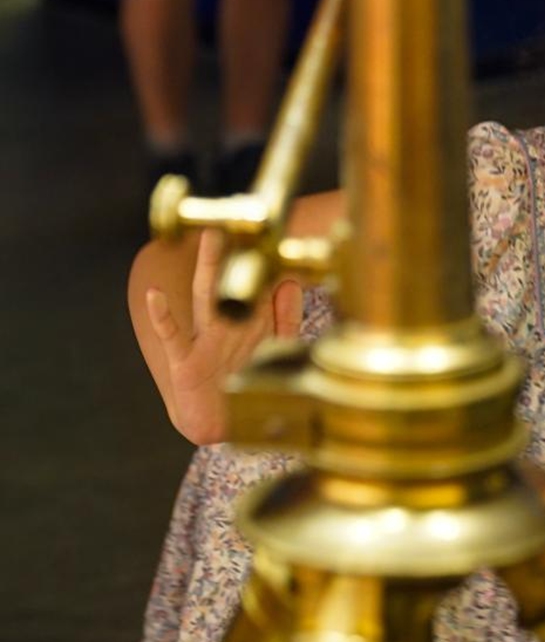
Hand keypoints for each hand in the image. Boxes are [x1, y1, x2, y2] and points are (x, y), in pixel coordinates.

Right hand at [145, 230, 303, 444]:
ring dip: (211, 268)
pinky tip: (156, 296)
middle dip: (242, 248)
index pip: (259, 281)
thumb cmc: (242, 385)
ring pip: (207, 299)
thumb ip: (284, 319)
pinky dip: (164, 317)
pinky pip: (174, 336)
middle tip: (245, 212)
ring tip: (210, 237)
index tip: (283, 223)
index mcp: (246, 320)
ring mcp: (203, 342)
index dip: (271, 255)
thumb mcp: (267, 351)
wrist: (217, 429)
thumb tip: (292, 282)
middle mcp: (224, 325)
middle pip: (233, 280)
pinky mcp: (185, 363)